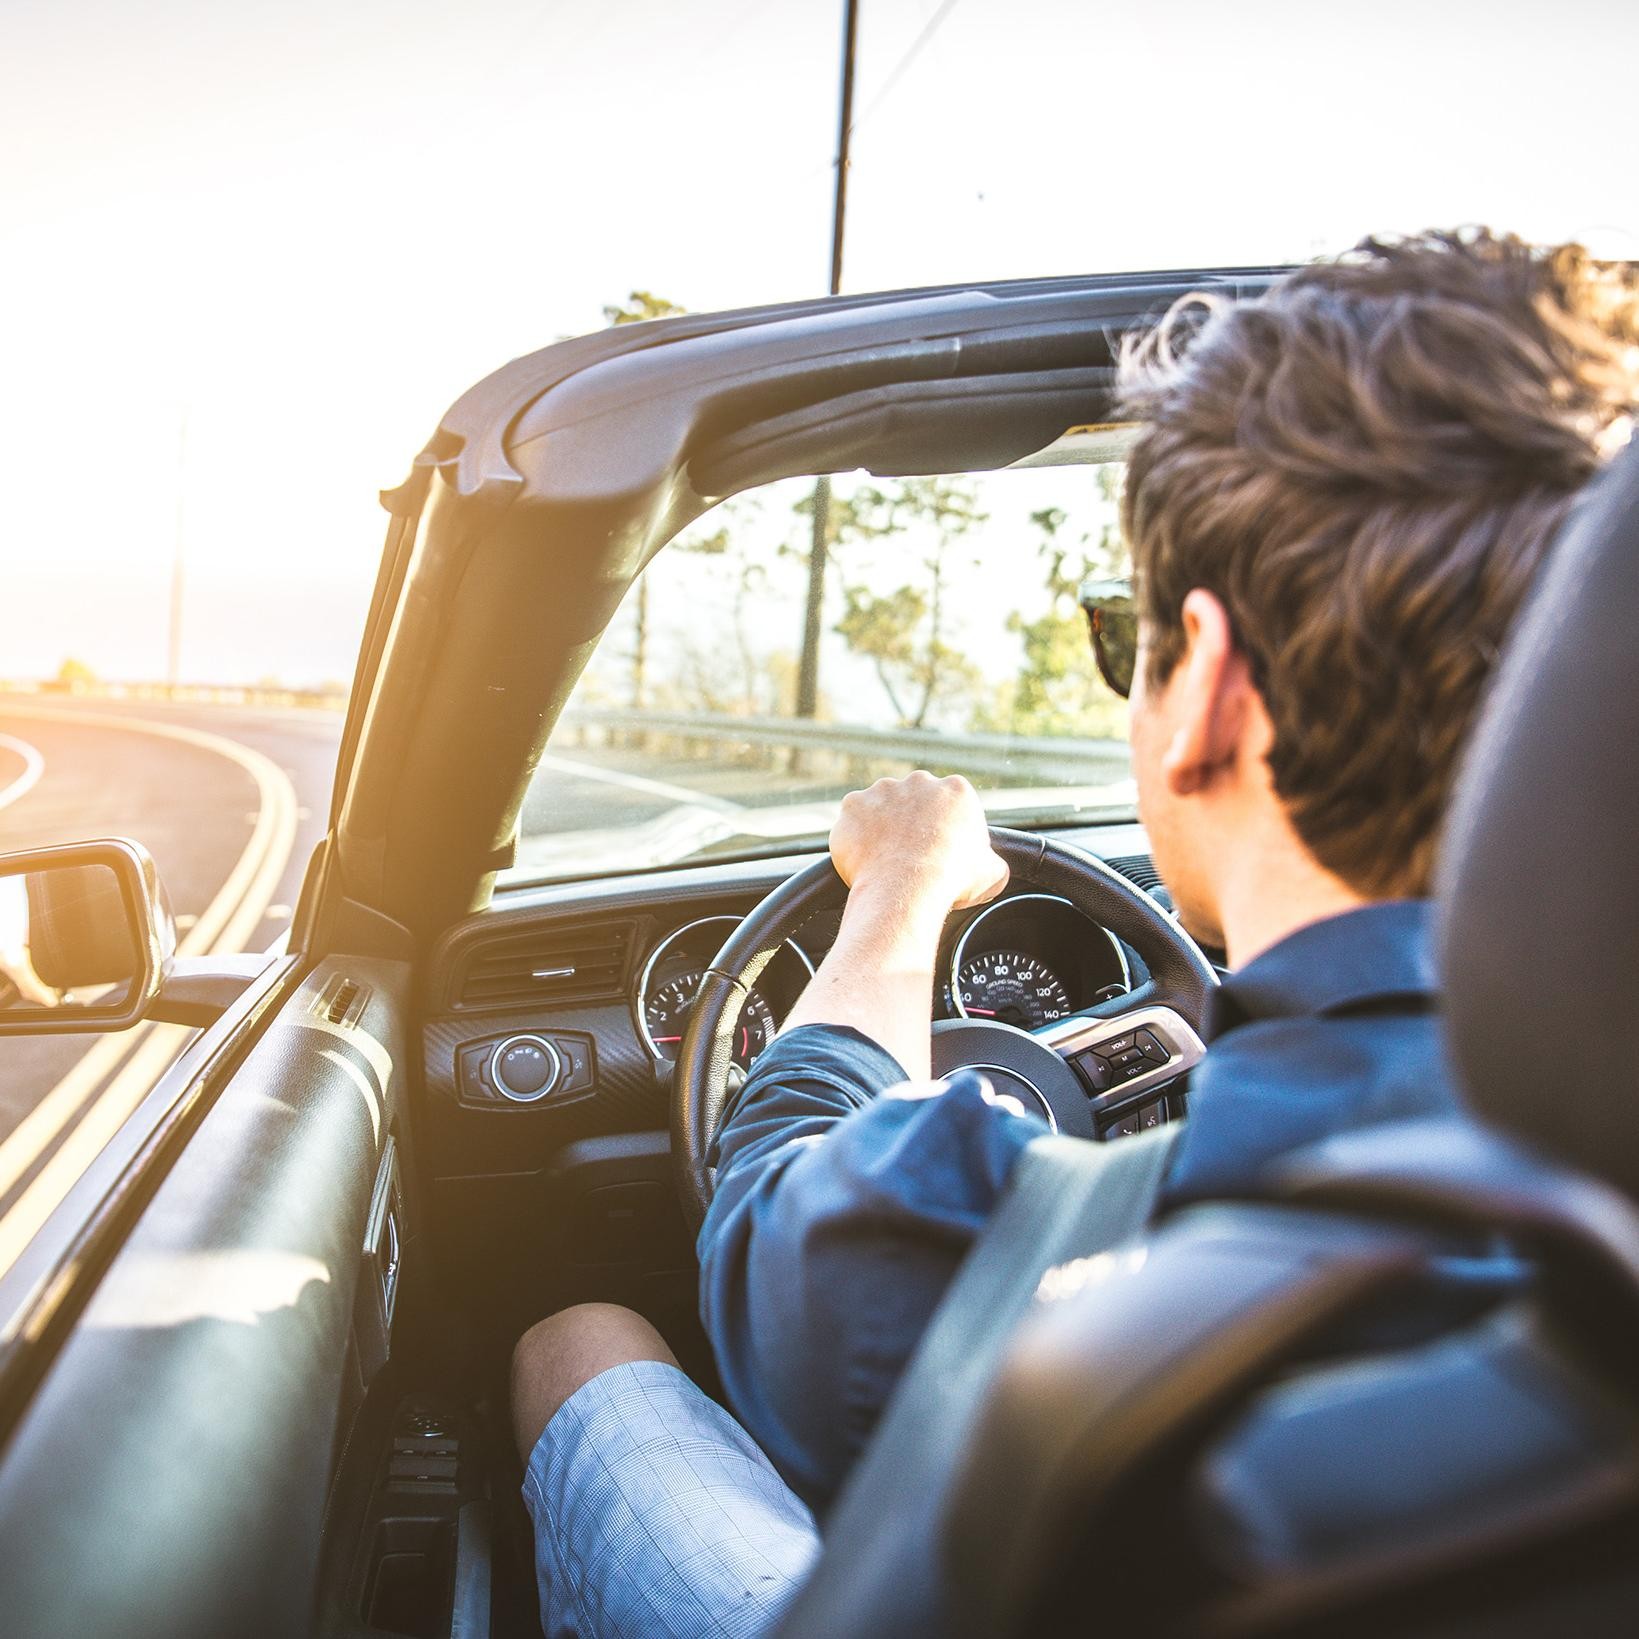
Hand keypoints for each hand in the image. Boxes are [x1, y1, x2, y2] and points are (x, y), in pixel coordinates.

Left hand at [829, 772, 1008, 914]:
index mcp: (956, 790)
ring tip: (885, 860)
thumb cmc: (952, 880)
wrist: (907, 888)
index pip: (951, 803)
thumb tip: (989, 867)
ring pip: (881, 808)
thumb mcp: (993, 873)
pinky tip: (864, 861)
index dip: (946, 829)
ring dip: (881, 827)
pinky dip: (855, 838)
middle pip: (914, 800)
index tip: (940, 850)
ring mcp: (882, 790)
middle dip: (911, 823)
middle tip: (911, 855)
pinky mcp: (853, 805)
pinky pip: (852, 822)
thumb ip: (991, 861)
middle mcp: (918, 781)